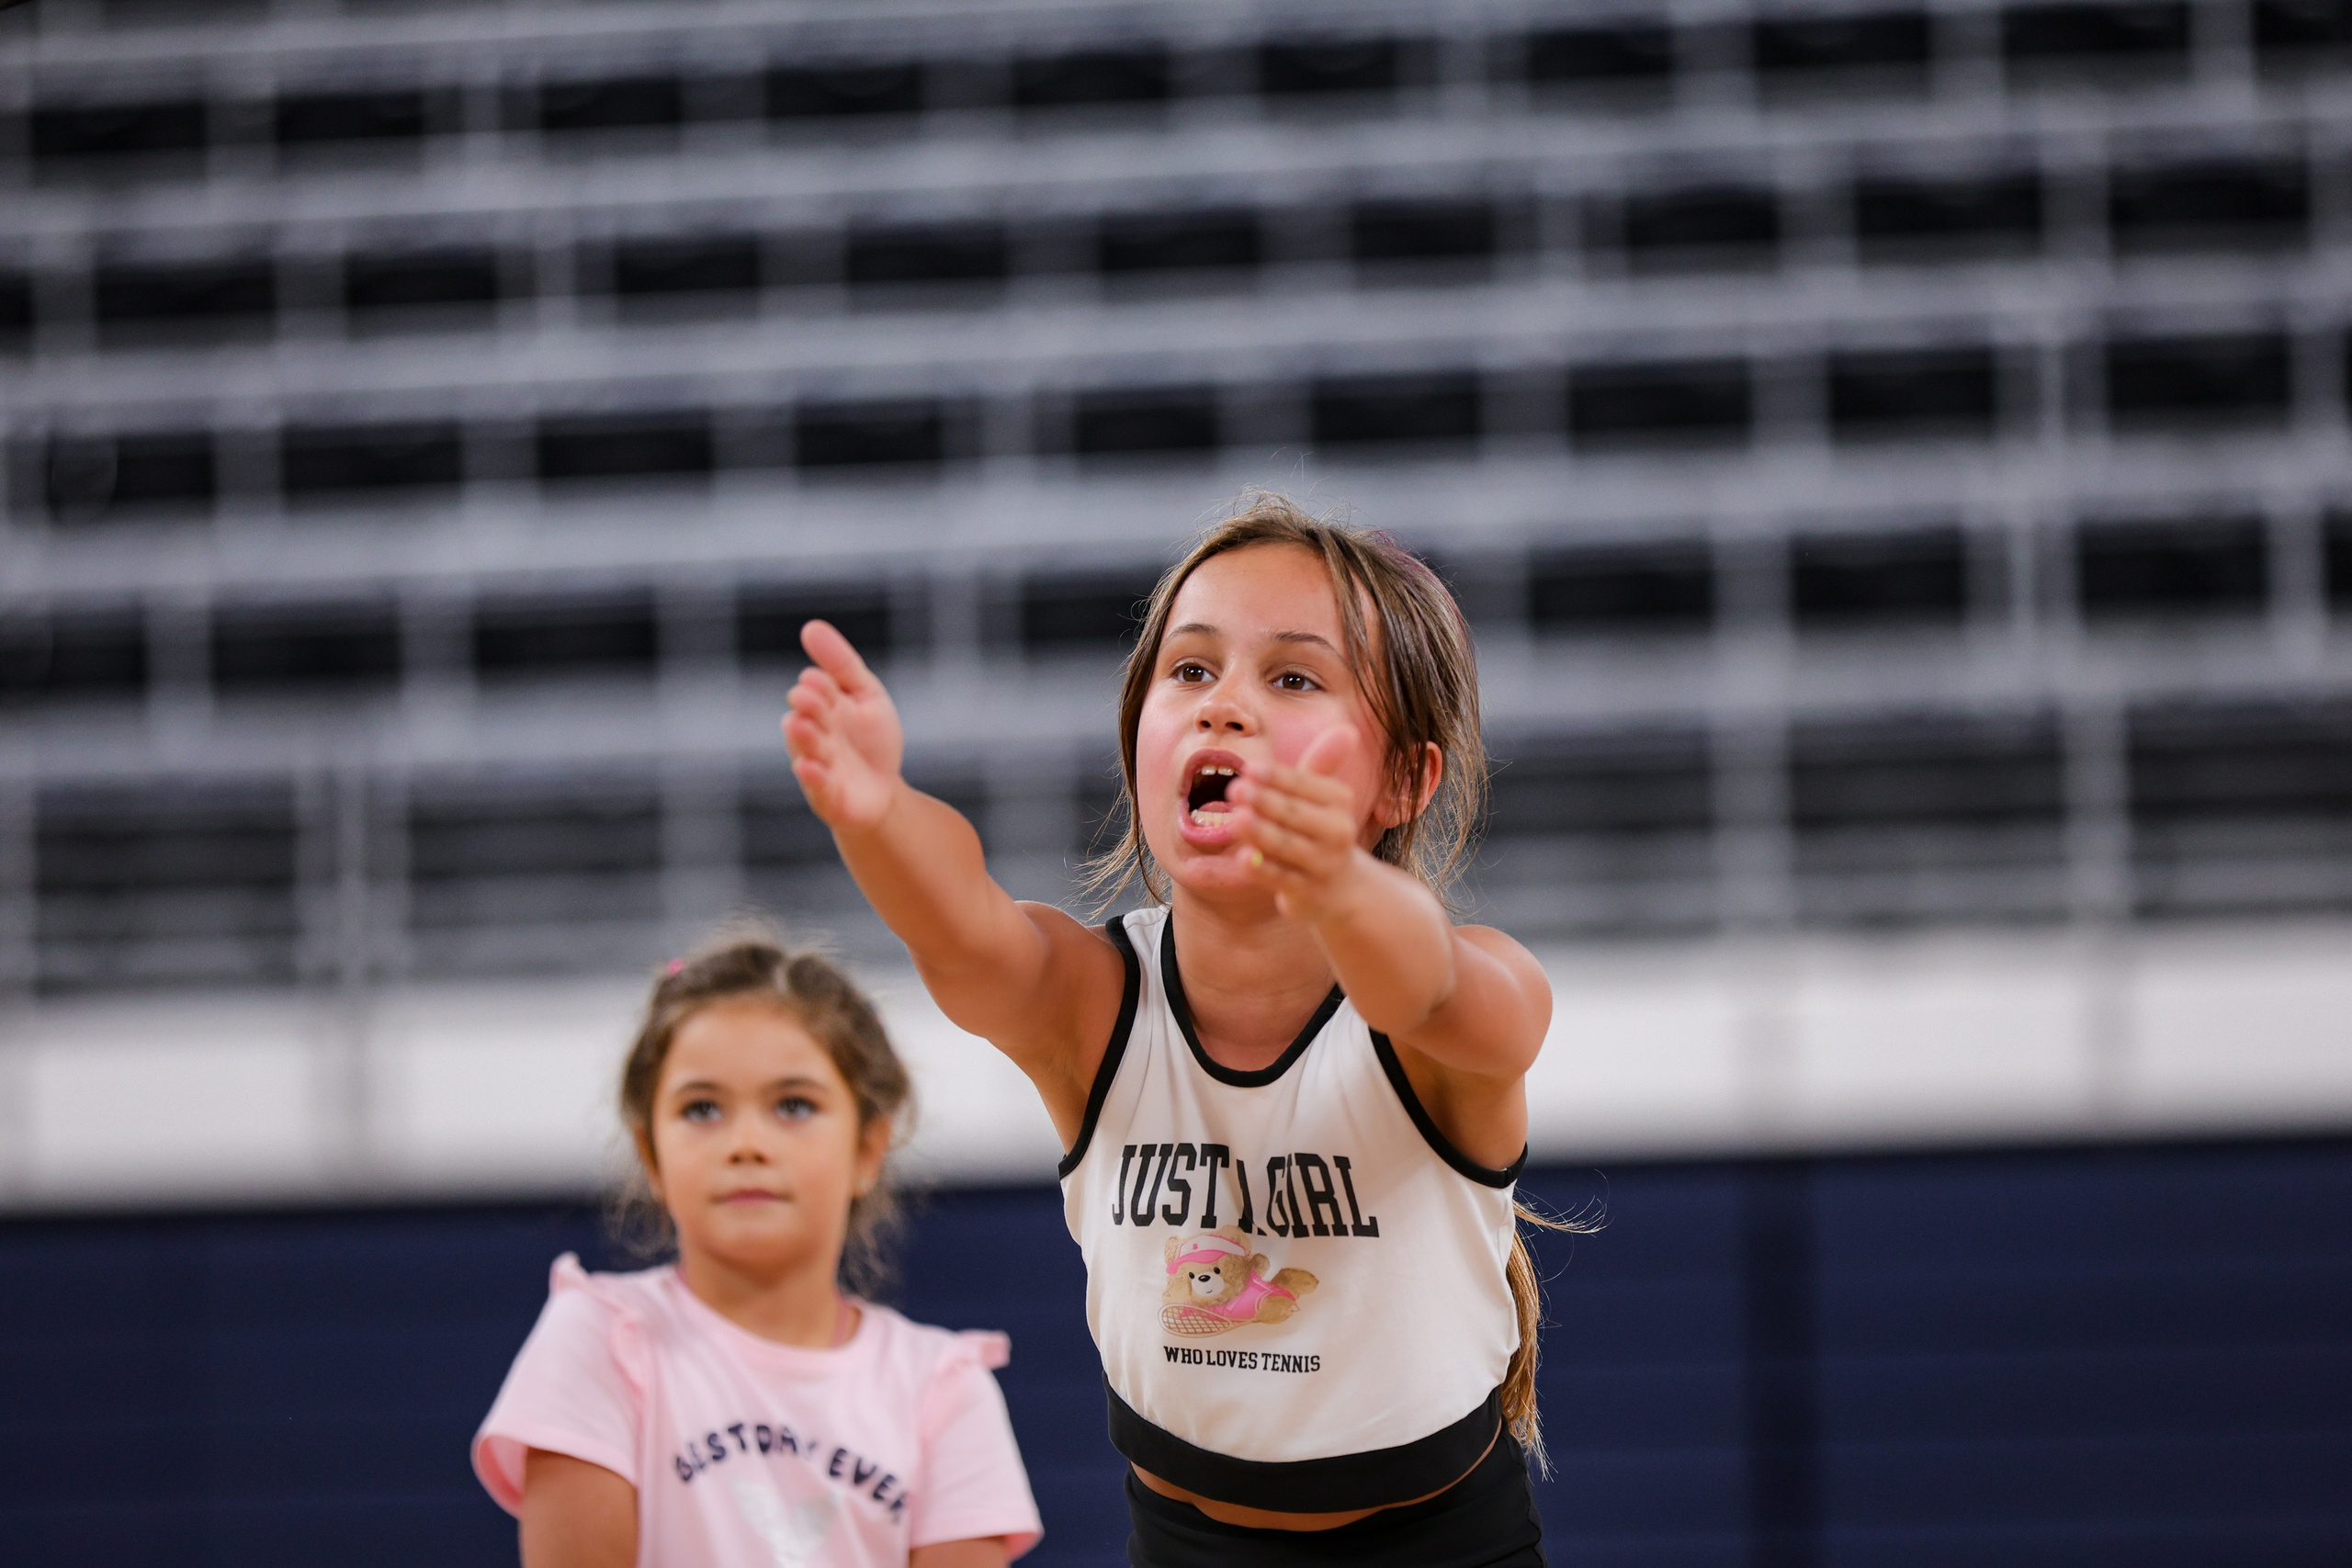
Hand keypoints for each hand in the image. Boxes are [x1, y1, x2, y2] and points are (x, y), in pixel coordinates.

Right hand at [781, 620, 905, 831]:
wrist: (882, 791)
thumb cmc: (871, 739)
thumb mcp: (865, 694)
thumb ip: (840, 663)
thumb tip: (810, 626)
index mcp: (823, 708)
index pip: (816, 692)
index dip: (818, 686)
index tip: (817, 680)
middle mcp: (814, 735)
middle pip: (808, 718)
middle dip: (809, 708)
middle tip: (806, 697)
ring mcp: (819, 766)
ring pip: (807, 750)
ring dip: (805, 738)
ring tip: (800, 725)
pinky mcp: (827, 796)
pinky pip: (817, 786)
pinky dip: (812, 776)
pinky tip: (809, 766)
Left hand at [1226, 726, 1372, 923]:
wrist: (1341, 887)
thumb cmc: (1319, 829)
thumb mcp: (1322, 796)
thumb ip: (1323, 762)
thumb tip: (1347, 728)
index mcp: (1339, 802)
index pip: (1307, 785)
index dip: (1279, 778)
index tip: (1250, 768)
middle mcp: (1337, 832)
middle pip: (1296, 814)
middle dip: (1266, 801)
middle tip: (1234, 789)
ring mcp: (1323, 865)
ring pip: (1288, 847)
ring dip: (1261, 833)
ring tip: (1235, 819)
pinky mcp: (1307, 892)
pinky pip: (1282, 879)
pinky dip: (1263, 869)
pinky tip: (1242, 858)